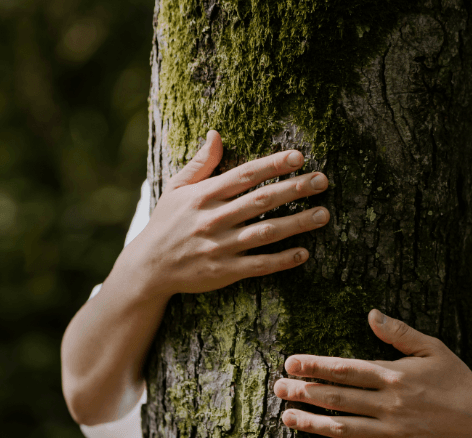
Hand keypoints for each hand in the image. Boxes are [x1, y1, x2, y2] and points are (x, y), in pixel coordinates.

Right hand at [113, 130, 329, 300]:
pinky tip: (304, 253)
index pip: (245, 175)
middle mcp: (214, 219)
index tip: (298, 156)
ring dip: (297, 223)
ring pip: (265, 232)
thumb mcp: (176, 189)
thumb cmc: (166, 223)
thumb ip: (200, 163)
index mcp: (204, 195)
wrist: (148, 267)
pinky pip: (259, 265)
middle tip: (323, 180)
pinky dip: (282, 260)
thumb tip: (216, 134)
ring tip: (324, 214)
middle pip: (261, 201)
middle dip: (294, 189)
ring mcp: (221, 247)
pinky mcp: (225, 271)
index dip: (273, 165)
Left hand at [274, 309, 471, 437]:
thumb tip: (372, 314)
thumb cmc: (457, 381)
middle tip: (278, 389)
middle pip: (337, 398)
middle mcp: (389, 403)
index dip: (315, 366)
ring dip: (312, 423)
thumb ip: (400, 333)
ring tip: (288, 418)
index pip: (346, 369)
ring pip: (342, 428)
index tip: (290, 363)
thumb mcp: (433, 349)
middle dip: (304, 392)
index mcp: (394, 375)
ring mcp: (392, 431)